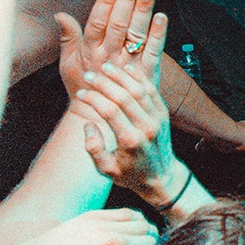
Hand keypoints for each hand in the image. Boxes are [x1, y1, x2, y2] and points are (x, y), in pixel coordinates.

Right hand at [56, 0, 164, 97]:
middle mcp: (109, 57)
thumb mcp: (67, 65)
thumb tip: (60, 14)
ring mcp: (128, 66)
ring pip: (136, 35)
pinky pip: (153, 53)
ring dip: (143, 11)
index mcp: (90, 52)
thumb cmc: (82, 88)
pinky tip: (162, 17)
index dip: (105, 2)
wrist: (99, 120)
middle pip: (118, 25)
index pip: (98, 23)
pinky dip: (158, 35)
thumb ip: (68, 38)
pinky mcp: (146, 75)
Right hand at [72, 60, 178, 198]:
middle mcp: (146, 127)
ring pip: (139, 89)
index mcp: (130, 141)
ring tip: (106, 67)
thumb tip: (88, 125)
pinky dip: (139, 77)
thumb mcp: (106, 170)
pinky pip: (152, 89)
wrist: (162, 177)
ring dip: (122, 75)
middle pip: (124, 96)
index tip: (80, 93)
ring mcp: (158, 118)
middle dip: (105, 83)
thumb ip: (94, 149)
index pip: (110, 111)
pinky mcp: (164, 112)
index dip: (93, 99)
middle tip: (89, 75)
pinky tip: (127, 68)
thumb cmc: (130, 175)